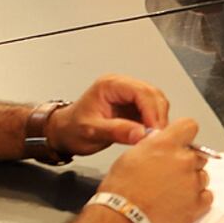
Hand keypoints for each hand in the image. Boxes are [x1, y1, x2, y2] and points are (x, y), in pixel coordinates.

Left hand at [48, 75, 169, 156]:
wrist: (64, 133)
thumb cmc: (72, 129)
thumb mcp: (91, 131)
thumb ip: (116, 131)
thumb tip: (142, 134)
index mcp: (110, 85)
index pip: (141, 92)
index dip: (151, 111)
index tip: (155, 130)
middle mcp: (122, 86)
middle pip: (153, 94)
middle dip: (158, 116)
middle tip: (158, 136)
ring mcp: (129, 95)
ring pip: (156, 102)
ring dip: (159, 119)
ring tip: (155, 137)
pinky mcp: (133, 107)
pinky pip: (152, 111)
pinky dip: (155, 123)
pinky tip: (151, 135)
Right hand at [96, 119, 212, 222]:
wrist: (122, 219)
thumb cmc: (121, 191)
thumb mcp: (131, 156)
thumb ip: (152, 145)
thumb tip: (159, 140)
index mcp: (166, 145)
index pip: (189, 126)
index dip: (184, 134)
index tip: (181, 142)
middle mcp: (183, 160)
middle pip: (198, 154)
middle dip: (186, 162)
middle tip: (169, 174)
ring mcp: (192, 183)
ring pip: (202, 176)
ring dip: (191, 182)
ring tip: (170, 192)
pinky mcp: (197, 204)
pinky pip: (207, 196)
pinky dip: (197, 199)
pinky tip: (179, 203)